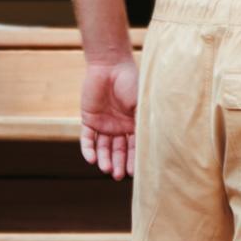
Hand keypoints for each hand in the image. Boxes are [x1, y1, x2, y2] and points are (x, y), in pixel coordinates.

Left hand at [79, 51, 137, 179]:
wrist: (110, 65)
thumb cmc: (130, 82)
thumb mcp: (141, 103)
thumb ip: (144, 122)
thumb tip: (154, 144)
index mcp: (134, 123)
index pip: (134, 146)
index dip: (134, 160)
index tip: (135, 173)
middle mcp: (119, 126)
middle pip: (118, 150)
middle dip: (119, 163)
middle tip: (119, 176)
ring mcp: (104, 123)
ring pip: (103, 147)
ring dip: (104, 159)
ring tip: (106, 169)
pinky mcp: (89, 119)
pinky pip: (87, 138)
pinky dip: (88, 149)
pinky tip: (91, 160)